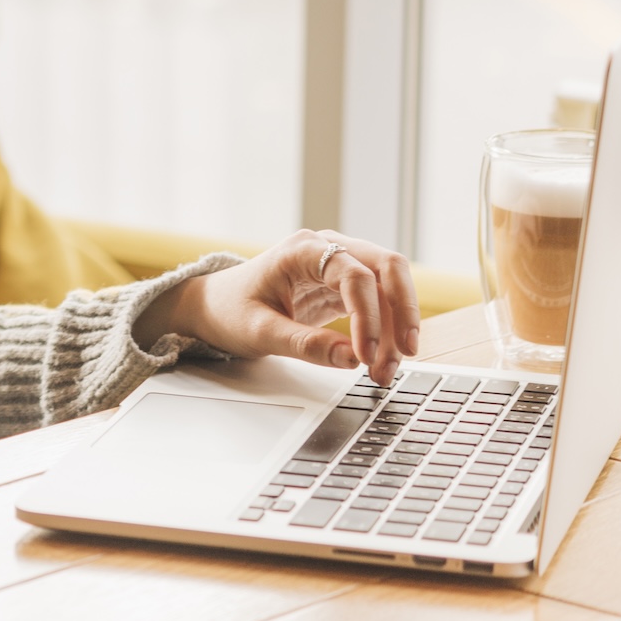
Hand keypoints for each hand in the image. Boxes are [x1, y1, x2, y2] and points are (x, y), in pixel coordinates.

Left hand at [134, 229, 420, 385]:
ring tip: (384, 371)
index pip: (354, 273)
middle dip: (402, 311)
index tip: (364, 355)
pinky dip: (386, 329)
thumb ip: (305, 345)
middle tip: (405, 354)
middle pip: (387, 266)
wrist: (215, 306)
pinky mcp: (343, 286)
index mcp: (301, 250)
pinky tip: (381, 358)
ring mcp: (338, 265)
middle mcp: (326, 249)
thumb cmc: (230, 310)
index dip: (367, 315)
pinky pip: (379, 302)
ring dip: (396, 327)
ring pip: (389, 285)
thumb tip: (351, 360)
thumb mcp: (260, 332)